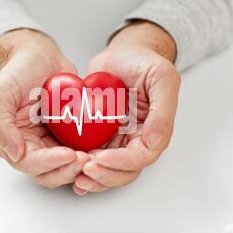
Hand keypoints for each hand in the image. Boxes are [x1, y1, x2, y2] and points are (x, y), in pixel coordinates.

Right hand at [0, 29, 89, 187]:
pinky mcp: (68, 136)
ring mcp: (51, 143)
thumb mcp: (0, 94)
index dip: (49, 163)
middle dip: (67, 170)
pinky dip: (89, 155)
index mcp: (11, 141)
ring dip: (80, 167)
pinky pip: (80, 152)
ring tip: (95, 157)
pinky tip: (102, 151)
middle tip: (86, 159)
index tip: (69, 154)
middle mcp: (31, 147)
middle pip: (49, 173)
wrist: (41, 57)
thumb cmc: (18, 72)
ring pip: (65, 168)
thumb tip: (14, 153)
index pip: (29, 163)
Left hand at [73, 21, 180, 194]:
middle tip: (84, 170)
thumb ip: (163, 111)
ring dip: (93, 178)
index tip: (100, 159)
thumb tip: (154, 143)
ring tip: (76, 177)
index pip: (140, 158)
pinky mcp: (99, 136)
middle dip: (104, 176)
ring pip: (107, 170)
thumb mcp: (161, 78)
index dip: (121, 163)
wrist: (122, 54)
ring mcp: (117, 140)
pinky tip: (69, 171)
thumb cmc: (144, 62)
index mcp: (154, 131)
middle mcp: (136, 140)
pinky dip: (81, 167)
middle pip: (124, 172)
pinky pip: (91, 156)